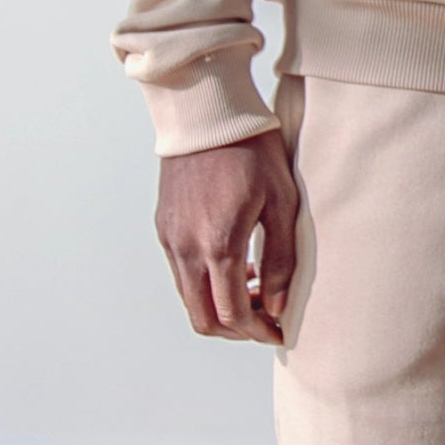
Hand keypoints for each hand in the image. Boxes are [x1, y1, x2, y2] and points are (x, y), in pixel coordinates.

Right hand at [154, 131, 299, 341]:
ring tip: (256, 288)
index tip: (279, 331)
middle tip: (266, 317)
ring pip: (190, 299)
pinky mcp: (163, 227)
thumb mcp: (281, 204)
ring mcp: (170, 239)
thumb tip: (279, 307)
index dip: (258, 332)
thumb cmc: (253, 150)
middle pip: (204, 320)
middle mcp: (187, 248)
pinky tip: (236, 264)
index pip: (233, 315)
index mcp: (218, 245)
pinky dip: (206, 284)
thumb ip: (281, 261)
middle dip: (237, 330)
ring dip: (220, 307)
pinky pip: (181, 273)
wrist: (208, 112)